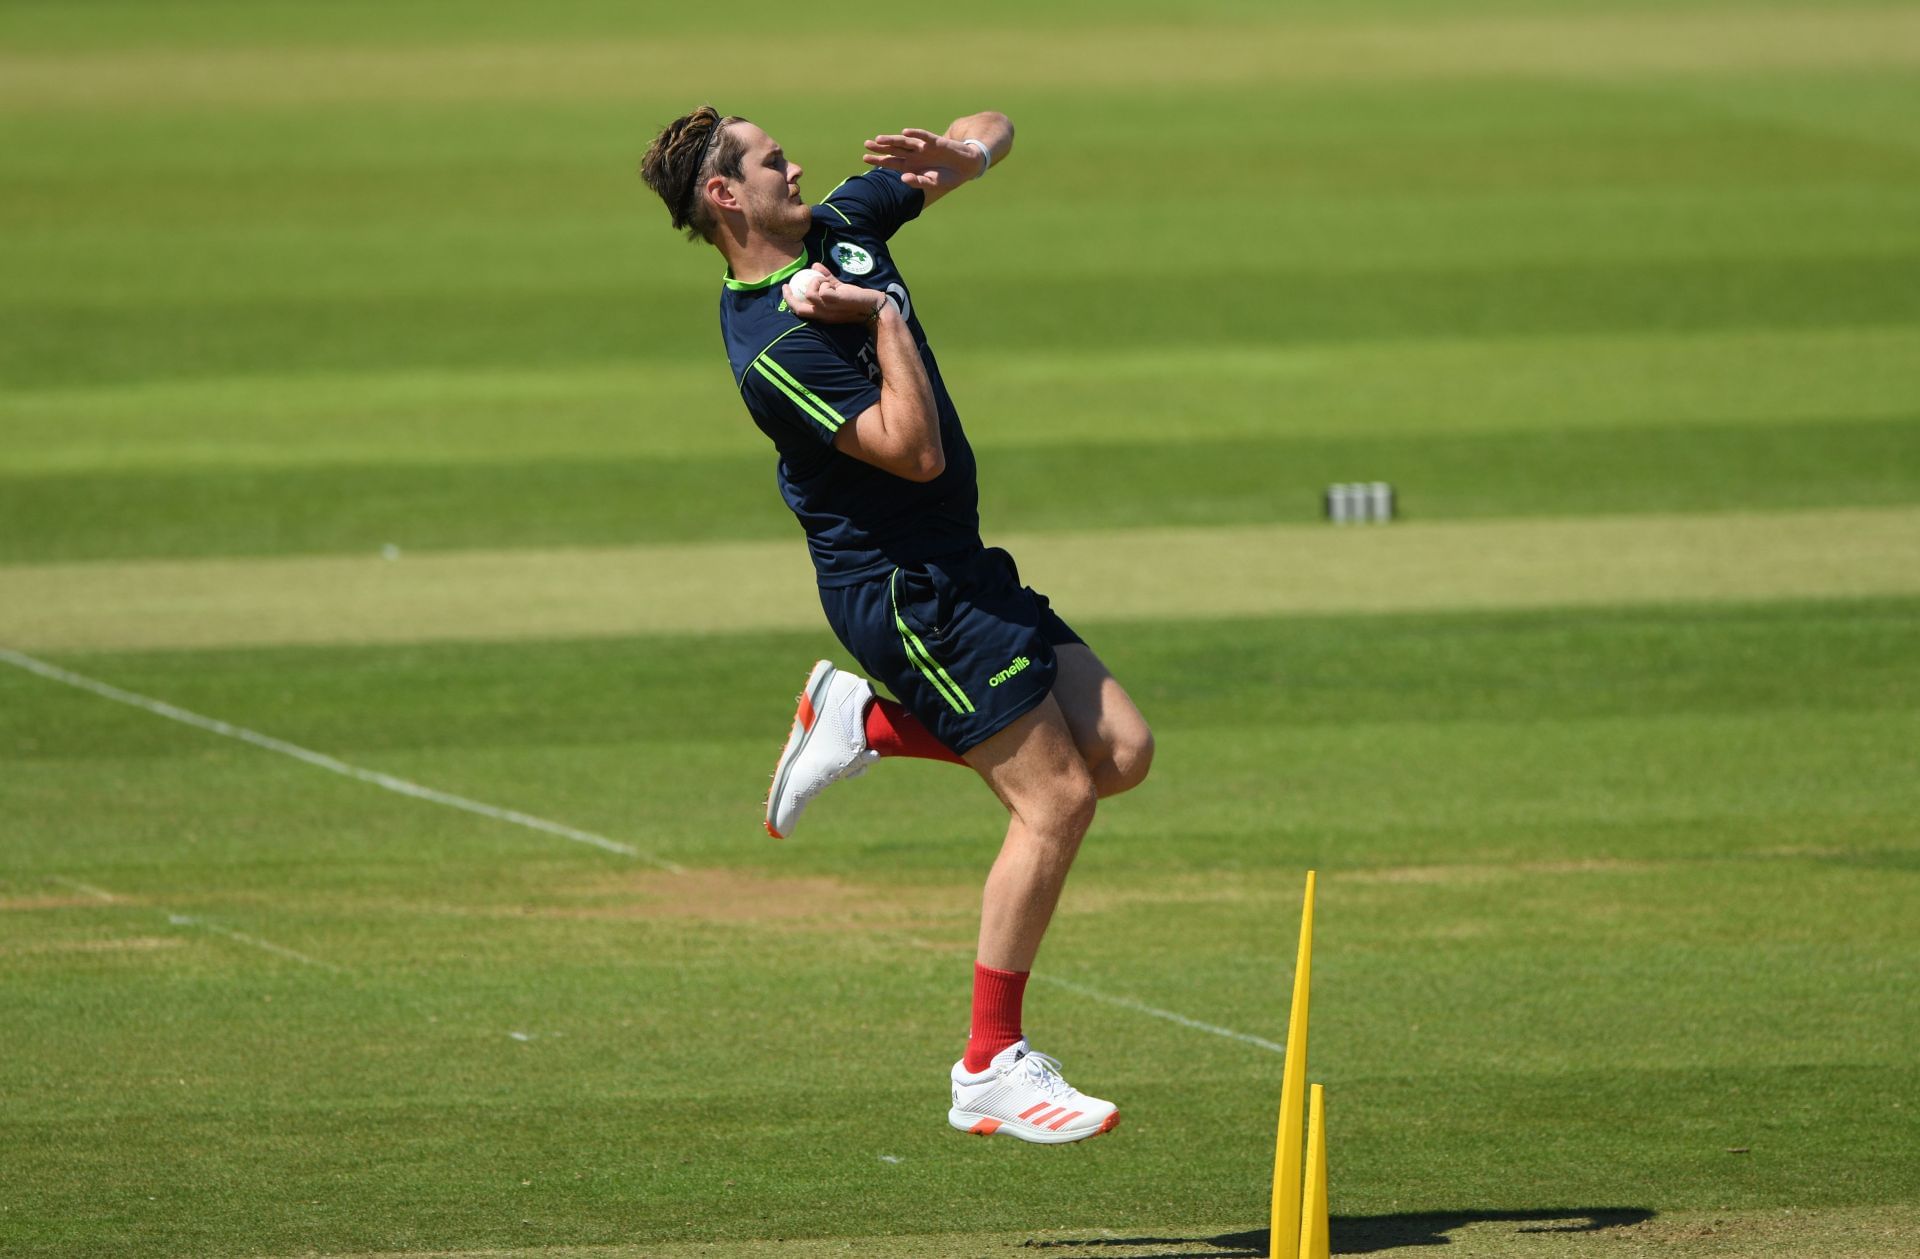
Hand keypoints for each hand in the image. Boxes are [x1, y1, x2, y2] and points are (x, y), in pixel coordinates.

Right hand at [783, 264, 887, 324]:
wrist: (873, 306)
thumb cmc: (856, 299)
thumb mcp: (838, 289)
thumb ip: (827, 279)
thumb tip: (814, 266)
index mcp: (822, 314)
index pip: (799, 310)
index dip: (789, 299)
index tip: (785, 287)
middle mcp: (822, 314)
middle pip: (798, 307)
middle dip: (790, 295)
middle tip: (788, 284)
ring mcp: (828, 309)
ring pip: (809, 293)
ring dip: (815, 282)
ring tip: (827, 280)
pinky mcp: (834, 301)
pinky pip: (821, 289)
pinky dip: (825, 281)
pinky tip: (834, 283)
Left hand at [862, 127, 983, 191]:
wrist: (965, 168)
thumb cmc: (946, 176)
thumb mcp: (931, 183)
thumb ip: (917, 182)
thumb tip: (903, 178)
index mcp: (910, 166)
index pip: (891, 162)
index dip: (878, 160)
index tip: (864, 158)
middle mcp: (914, 155)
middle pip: (894, 150)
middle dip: (880, 148)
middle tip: (867, 144)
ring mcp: (923, 147)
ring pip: (905, 142)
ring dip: (893, 140)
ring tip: (880, 139)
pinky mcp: (936, 142)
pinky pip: (923, 137)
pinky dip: (915, 134)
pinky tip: (905, 132)